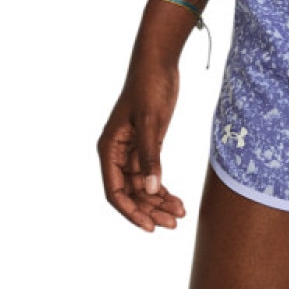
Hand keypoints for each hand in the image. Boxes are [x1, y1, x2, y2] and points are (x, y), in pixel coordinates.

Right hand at [98, 59, 186, 231]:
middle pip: (131, 193)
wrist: (159, 62)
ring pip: (143, 186)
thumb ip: (150, 154)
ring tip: (179, 215)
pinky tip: (177, 201)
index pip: (115, 191)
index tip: (149, 226)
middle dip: (150, 210)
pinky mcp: (147, 146)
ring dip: (159, 202)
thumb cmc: (149, 86)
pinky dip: (163, 188)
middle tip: (173, 223)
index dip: (130, 211)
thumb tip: (152, 189)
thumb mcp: (151, 120)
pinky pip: (152, 174)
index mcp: (109, 148)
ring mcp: (133, 151)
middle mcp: (118, 154)